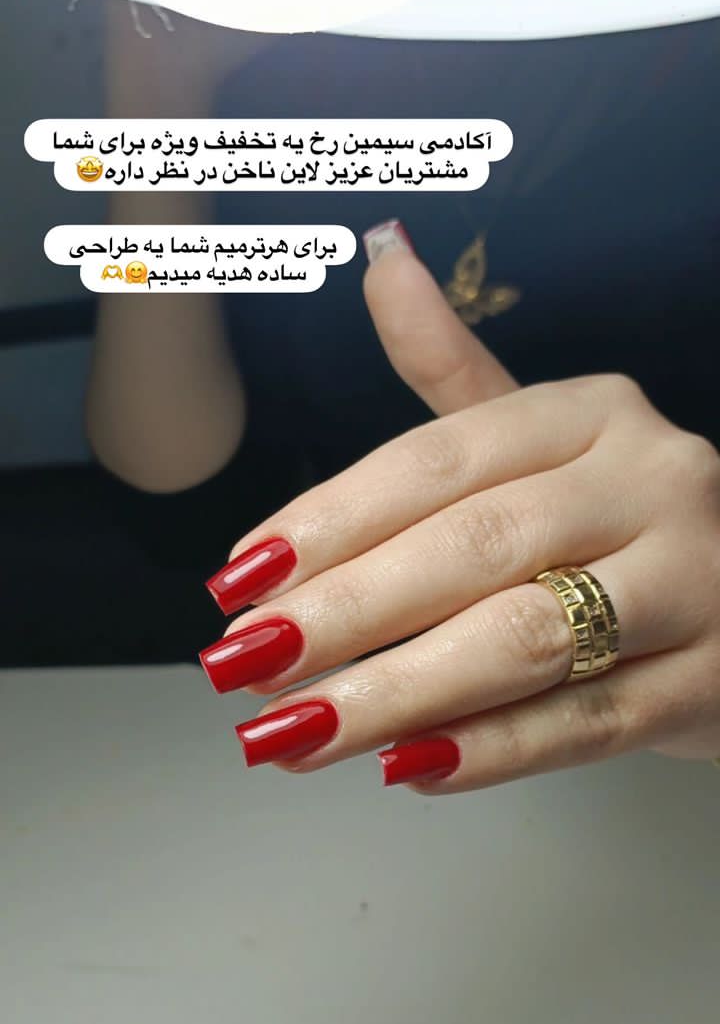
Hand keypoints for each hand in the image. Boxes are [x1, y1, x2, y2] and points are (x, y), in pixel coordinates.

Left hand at [199, 224, 719, 790]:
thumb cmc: (628, 522)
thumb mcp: (551, 439)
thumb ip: (456, 367)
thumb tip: (380, 255)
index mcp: (592, 417)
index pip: (437, 461)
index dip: (329, 519)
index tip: (240, 577)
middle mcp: (651, 484)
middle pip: (472, 547)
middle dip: (344, 612)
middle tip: (243, 663)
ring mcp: (694, 583)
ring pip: (523, 639)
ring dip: (396, 692)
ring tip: (294, 732)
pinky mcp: (710, 682)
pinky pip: (587, 723)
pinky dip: (492, 749)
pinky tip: (406, 767)